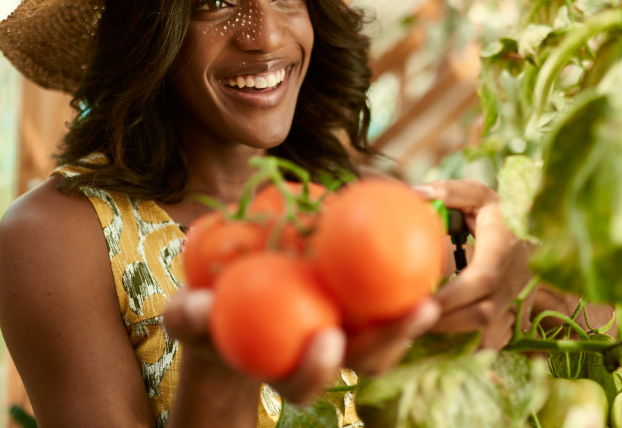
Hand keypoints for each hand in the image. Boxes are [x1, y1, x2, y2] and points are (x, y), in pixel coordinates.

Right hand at [163, 288, 439, 403]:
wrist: (224, 299)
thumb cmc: (203, 312)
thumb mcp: (187, 314)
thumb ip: (190, 316)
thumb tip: (200, 306)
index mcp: (283, 369)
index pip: (304, 383)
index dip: (318, 370)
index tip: (328, 340)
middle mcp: (322, 355)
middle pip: (366, 362)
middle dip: (394, 341)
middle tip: (419, 309)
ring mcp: (343, 330)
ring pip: (386, 333)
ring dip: (413, 315)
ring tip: (435, 282)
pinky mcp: (355, 302)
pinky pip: (385, 291)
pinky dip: (404, 273)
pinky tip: (419, 238)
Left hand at [414, 179, 534, 348]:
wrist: (538, 229)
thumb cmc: (499, 209)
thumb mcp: (478, 194)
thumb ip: (448, 192)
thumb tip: (414, 194)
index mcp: (503, 247)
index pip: (483, 278)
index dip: (454, 295)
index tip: (425, 301)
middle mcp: (513, 277)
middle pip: (483, 311)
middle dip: (446, 320)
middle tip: (410, 318)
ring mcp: (514, 297)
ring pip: (487, 327)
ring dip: (452, 330)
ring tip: (417, 326)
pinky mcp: (510, 310)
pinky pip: (493, 336)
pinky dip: (470, 345)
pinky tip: (443, 340)